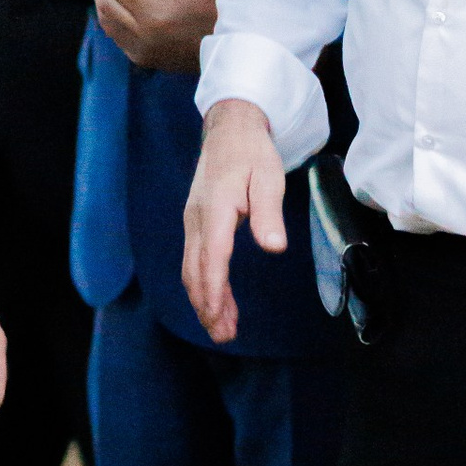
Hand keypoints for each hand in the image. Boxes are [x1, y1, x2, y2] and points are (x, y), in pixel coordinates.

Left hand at [88, 0, 221, 72]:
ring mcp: (141, 51)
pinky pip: (115, 34)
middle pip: (106, 2)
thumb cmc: (220, 9)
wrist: (229, 47)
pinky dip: (110, 16)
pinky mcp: (142, 58)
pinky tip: (114, 1)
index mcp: (157, 15)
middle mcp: (144, 36)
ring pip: (106, 20)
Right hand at [181, 98, 285, 343]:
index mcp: (216, 209)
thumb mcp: (268, 177)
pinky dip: (205, 285)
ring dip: (205, 300)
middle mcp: (198, 219)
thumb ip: (268, 213)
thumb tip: (273, 246)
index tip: (220, 318)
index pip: (212, 258)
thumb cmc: (252, 153)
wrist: (230, 128)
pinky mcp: (198, 223)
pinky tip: (219, 301)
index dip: (215, 291)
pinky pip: (197, 260)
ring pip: (193, 269)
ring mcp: (194, 222)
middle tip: (222, 336)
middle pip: (196, 271)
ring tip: (222, 328)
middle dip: (207, 306)